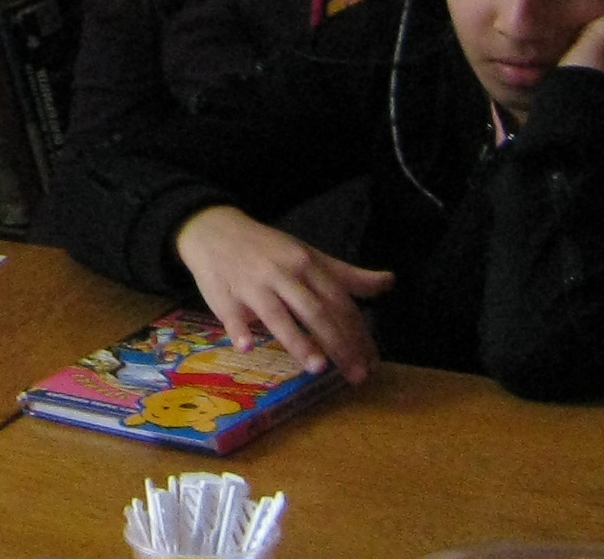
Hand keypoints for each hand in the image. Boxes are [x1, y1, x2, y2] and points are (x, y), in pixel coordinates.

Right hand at [169, 204, 390, 382]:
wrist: (214, 228)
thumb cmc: (268, 249)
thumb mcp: (309, 255)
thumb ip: (347, 276)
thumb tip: (389, 283)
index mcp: (306, 265)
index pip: (338, 302)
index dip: (358, 333)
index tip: (373, 362)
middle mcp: (283, 274)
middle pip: (315, 310)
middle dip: (338, 343)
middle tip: (357, 375)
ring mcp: (252, 284)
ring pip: (278, 314)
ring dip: (298, 340)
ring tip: (318, 367)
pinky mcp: (224, 295)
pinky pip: (231, 314)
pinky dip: (239, 330)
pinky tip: (247, 346)